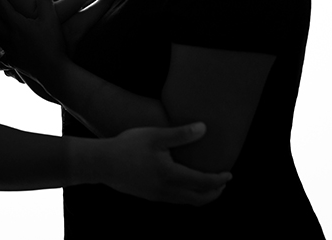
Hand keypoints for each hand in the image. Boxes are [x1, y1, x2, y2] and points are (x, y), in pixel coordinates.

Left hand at [0, 0, 66, 80]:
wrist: (54, 72)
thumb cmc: (53, 44)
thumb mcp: (51, 19)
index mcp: (15, 24)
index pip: (0, 4)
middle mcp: (8, 37)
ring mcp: (9, 50)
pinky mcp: (12, 61)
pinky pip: (1, 51)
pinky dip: (2, 44)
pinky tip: (9, 43)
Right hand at [101, 123, 230, 205]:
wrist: (102, 163)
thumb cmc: (128, 146)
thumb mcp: (155, 136)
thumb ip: (181, 134)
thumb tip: (204, 128)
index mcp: (171, 176)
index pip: (203, 183)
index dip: (219, 180)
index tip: (229, 174)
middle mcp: (166, 191)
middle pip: (198, 199)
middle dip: (213, 193)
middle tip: (223, 183)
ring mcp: (157, 196)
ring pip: (186, 202)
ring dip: (200, 196)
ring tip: (207, 185)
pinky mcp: (148, 196)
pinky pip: (174, 200)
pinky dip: (186, 196)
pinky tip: (183, 185)